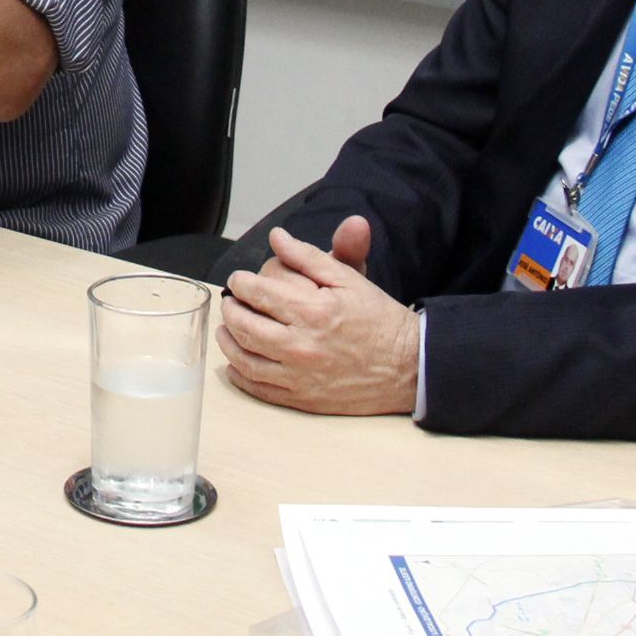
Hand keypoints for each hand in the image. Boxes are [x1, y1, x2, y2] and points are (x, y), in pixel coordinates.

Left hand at [218, 219, 420, 414]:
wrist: (409, 365)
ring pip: (245, 359)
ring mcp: (300, 376)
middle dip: (230, 309)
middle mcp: (301, 346)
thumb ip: (309, 256)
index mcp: (312, 312)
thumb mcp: (349, 279)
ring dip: (228, 341)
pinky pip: (258, 389)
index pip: (257, 293)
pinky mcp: (303, 399)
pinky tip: (236, 363)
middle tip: (230, 302)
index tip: (238, 280)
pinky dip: (240, 375)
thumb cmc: (379, 319)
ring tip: (227, 329)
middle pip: (244, 325)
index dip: (240, 283)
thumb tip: (277, 236)